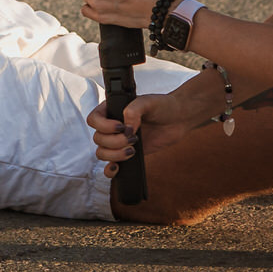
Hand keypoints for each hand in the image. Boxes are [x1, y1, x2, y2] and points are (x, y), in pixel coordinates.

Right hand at [86, 74, 221, 168]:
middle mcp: (112, 126)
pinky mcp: (126, 154)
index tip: (121, 126)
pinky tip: (117, 168)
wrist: (178, 119)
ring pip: (102, 153)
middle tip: (134, 138)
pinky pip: (110, 165)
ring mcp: (118, 141)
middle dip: (115, 142)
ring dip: (115, 154)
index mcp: (112, 109)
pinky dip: (110, 170)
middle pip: (98, 139)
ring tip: (133, 150)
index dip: (103, 126)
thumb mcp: (149, 102)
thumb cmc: (163, 106)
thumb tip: (126, 127)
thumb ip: (135, 110)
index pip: (94, 119)